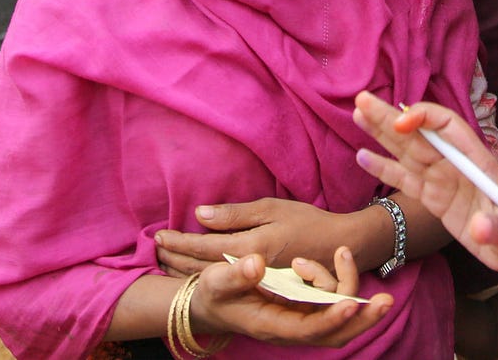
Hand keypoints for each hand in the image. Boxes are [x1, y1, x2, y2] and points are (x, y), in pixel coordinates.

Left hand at [156, 198, 376, 275]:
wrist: (342, 247)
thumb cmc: (308, 222)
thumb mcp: (273, 208)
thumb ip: (236, 214)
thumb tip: (200, 214)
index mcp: (250, 247)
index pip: (204, 247)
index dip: (180, 241)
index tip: (159, 235)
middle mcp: (248, 270)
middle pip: (201, 267)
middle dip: (175, 258)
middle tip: (155, 249)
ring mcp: (254, 283)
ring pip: (210, 279)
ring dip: (184, 271)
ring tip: (164, 264)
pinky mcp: (260, 289)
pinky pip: (223, 284)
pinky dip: (203, 279)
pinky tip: (192, 276)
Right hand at [191, 249, 391, 347]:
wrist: (211, 302)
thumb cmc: (213, 292)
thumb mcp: (216, 281)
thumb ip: (235, 275)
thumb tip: (255, 264)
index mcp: (270, 325)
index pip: (308, 330)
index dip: (330, 320)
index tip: (349, 305)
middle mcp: (291, 328)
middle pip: (334, 334)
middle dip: (361, 320)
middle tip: (386, 300)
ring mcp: (300, 319)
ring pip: (338, 320)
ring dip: (352, 291)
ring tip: (342, 252)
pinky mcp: (305, 308)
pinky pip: (333, 303)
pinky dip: (342, 283)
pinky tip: (339, 257)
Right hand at [350, 93, 497, 278]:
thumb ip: (496, 229)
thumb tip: (480, 229)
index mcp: (475, 160)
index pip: (448, 127)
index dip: (424, 118)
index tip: (401, 125)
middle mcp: (454, 164)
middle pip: (419, 134)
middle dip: (391, 117)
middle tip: (362, 99)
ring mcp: (441, 179)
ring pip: (406, 151)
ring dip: (382, 133)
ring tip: (358, 114)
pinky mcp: (432, 198)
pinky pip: (404, 179)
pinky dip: (383, 168)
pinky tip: (363, 156)